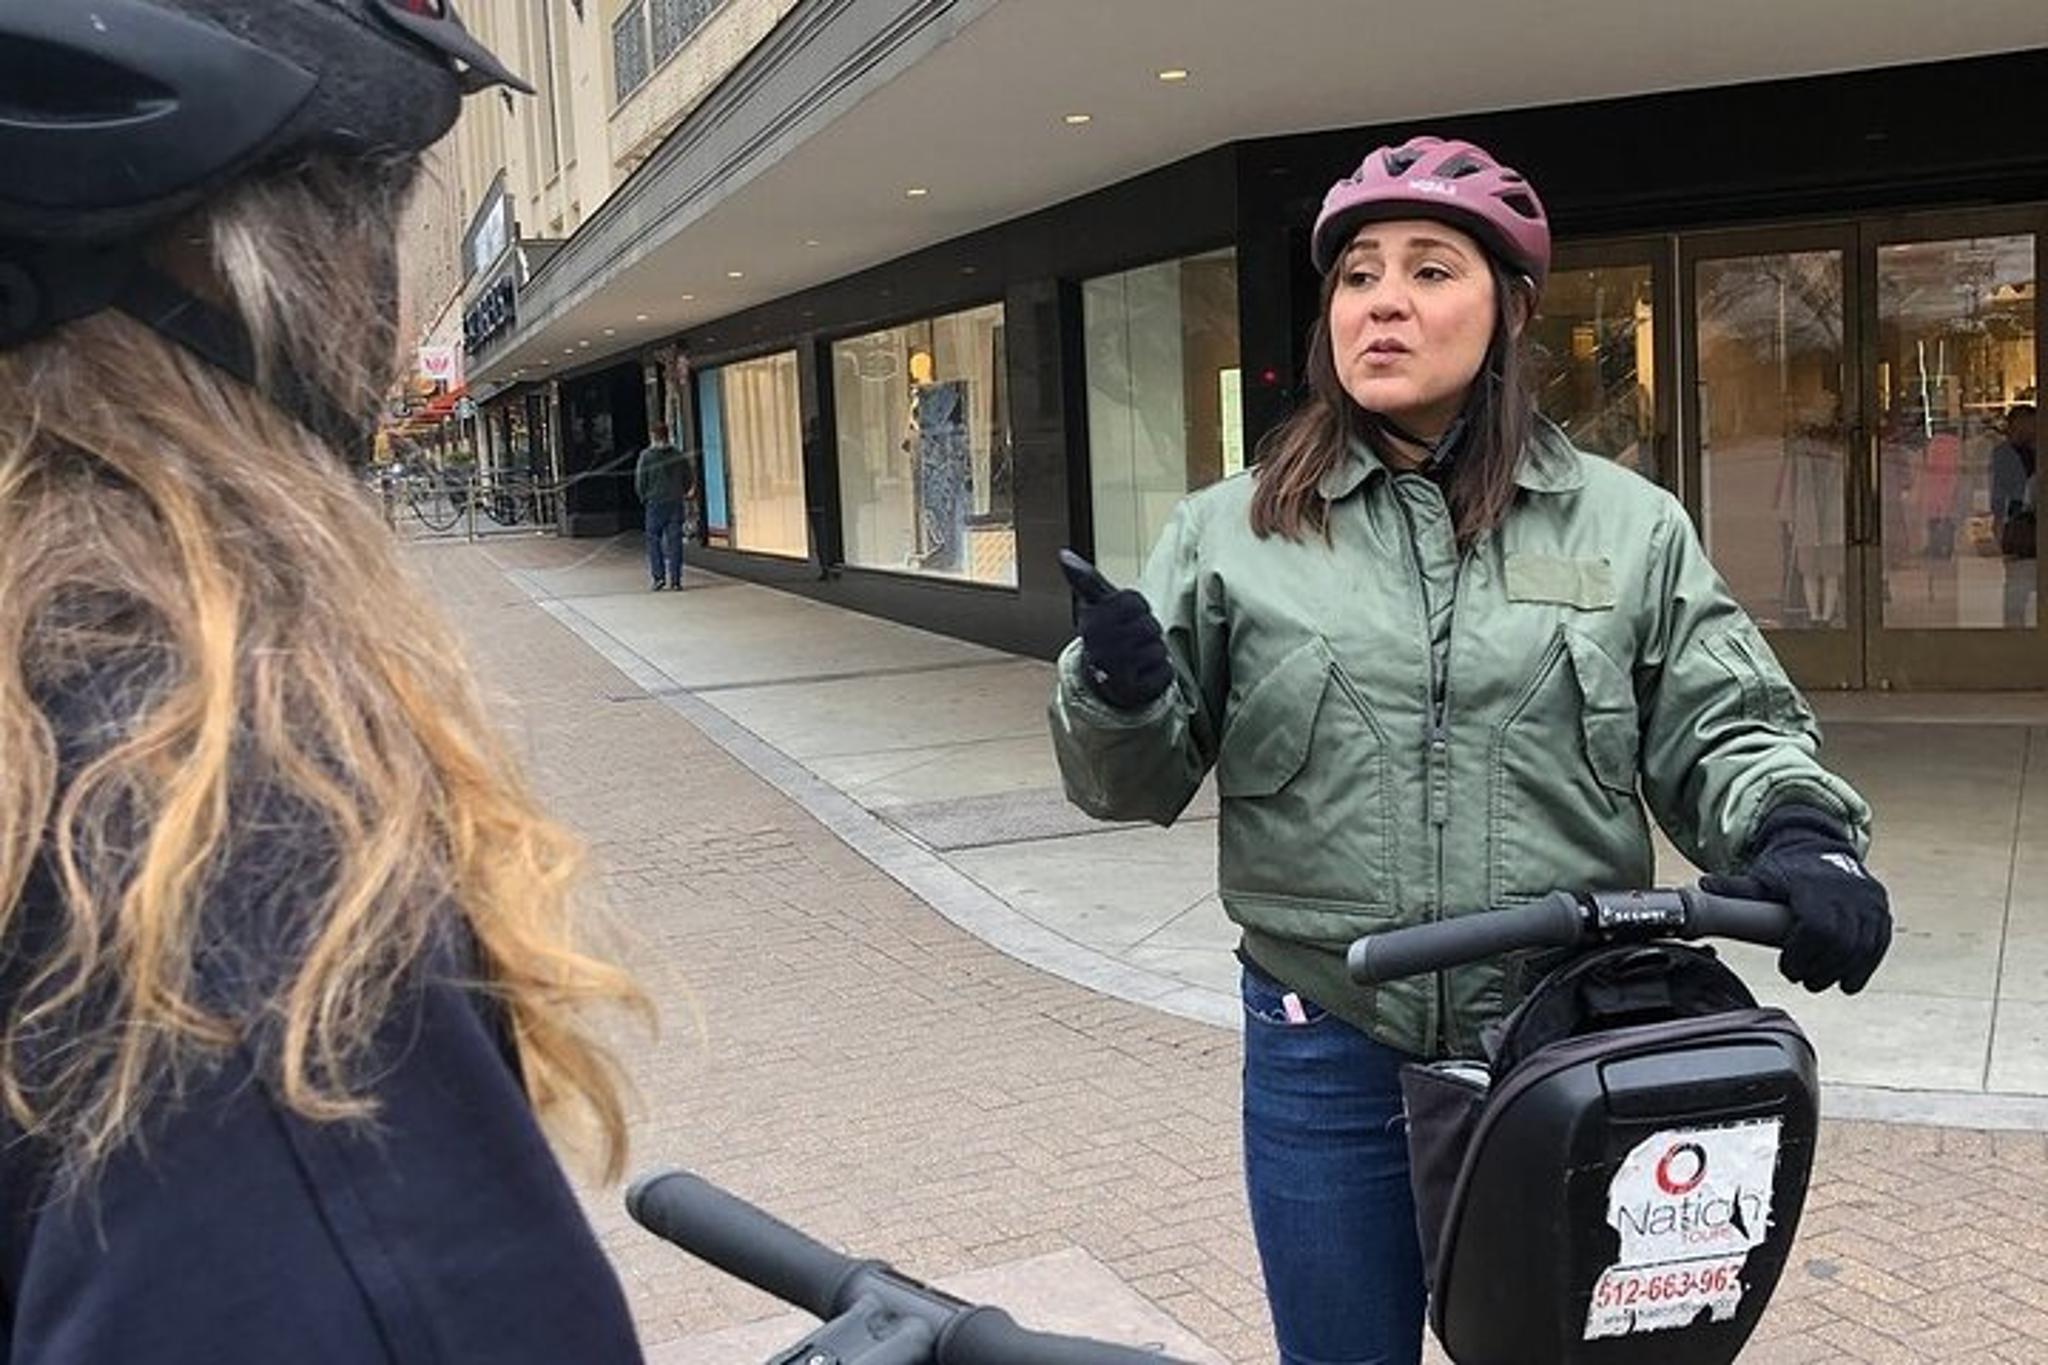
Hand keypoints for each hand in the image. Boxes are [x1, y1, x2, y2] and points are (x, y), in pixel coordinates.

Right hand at [1058, 551, 1171, 709]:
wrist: (1105, 686)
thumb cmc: (1107, 640)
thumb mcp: (1097, 607)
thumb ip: (1086, 580)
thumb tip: (1064, 553)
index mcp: (1091, 623)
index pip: (1133, 602)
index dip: (1136, 607)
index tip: (1126, 616)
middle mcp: (1100, 647)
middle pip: (1149, 625)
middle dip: (1147, 631)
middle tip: (1133, 639)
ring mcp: (1116, 671)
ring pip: (1158, 648)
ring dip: (1154, 653)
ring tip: (1137, 658)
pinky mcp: (1135, 691)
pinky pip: (1164, 672)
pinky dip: (1159, 673)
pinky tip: (1143, 675)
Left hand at [1701, 805, 1890, 993]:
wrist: (1819, 849)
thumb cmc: (1786, 871)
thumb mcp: (1760, 878)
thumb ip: (1736, 888)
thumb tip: (1702, 886)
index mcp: (1814, 884)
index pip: (1816, 927)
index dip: (1803, 954)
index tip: (1788, 968)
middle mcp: (1847, 891)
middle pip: (1841, 942)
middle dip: (1821, 968)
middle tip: (1803, 980)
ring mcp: (1868, 900)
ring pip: (1862, 946)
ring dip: (1842, 971)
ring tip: (1820, 982)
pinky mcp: (1881, 910)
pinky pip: (1879, 944)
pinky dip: (1865, 966)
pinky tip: (1848, 982)